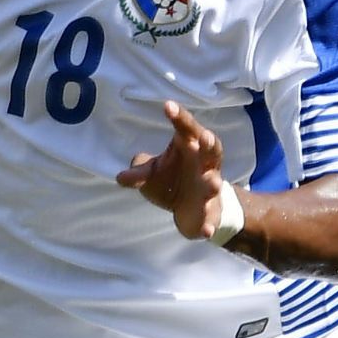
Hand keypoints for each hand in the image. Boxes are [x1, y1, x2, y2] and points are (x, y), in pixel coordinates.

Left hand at [116, 101, 232, 239]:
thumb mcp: (151, 173)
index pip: (187, 128)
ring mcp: (209, 188)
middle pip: (212, 150)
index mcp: (190, 147)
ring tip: (212, 183)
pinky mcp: (210, 212)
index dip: (180, 117)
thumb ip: (138, 173)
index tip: (167, 105)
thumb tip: (122, 176)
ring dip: (213, 183)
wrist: (191, 210)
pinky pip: (210, 217)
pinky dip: (208, 224)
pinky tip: (205, 231)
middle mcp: (204, 164)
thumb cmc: (171, 180)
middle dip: (210, 144)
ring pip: (215, 183)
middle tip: (204, 137)